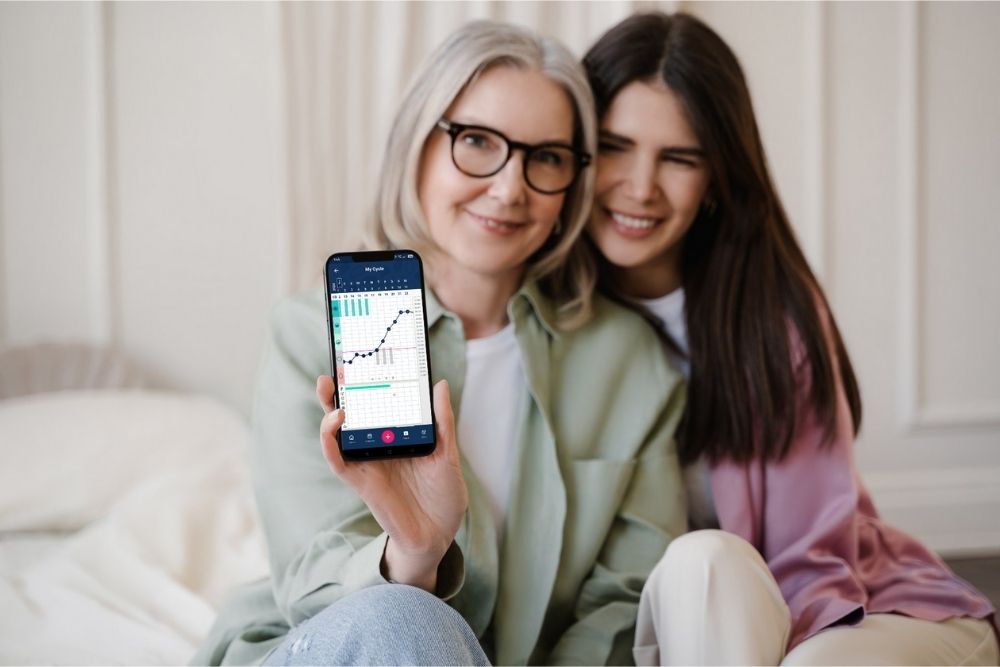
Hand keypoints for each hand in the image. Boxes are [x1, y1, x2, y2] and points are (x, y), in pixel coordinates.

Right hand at [316, 376, 466, 592]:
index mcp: (397, 435)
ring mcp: (366, 462)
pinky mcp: (360, 481)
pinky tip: (335, 423)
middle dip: (340, 389)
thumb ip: (442, 421)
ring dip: (329, 409)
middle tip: (339, 365)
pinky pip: (338, 460)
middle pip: (351, 412)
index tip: (362, 356)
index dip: (366, 382)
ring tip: (332, 388)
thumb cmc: (443, 496)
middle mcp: (377, 445)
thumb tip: (439, 384)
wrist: (439, 535)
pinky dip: (330, 441)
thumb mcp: (447, 453)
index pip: (376, 403)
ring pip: (337, 432)